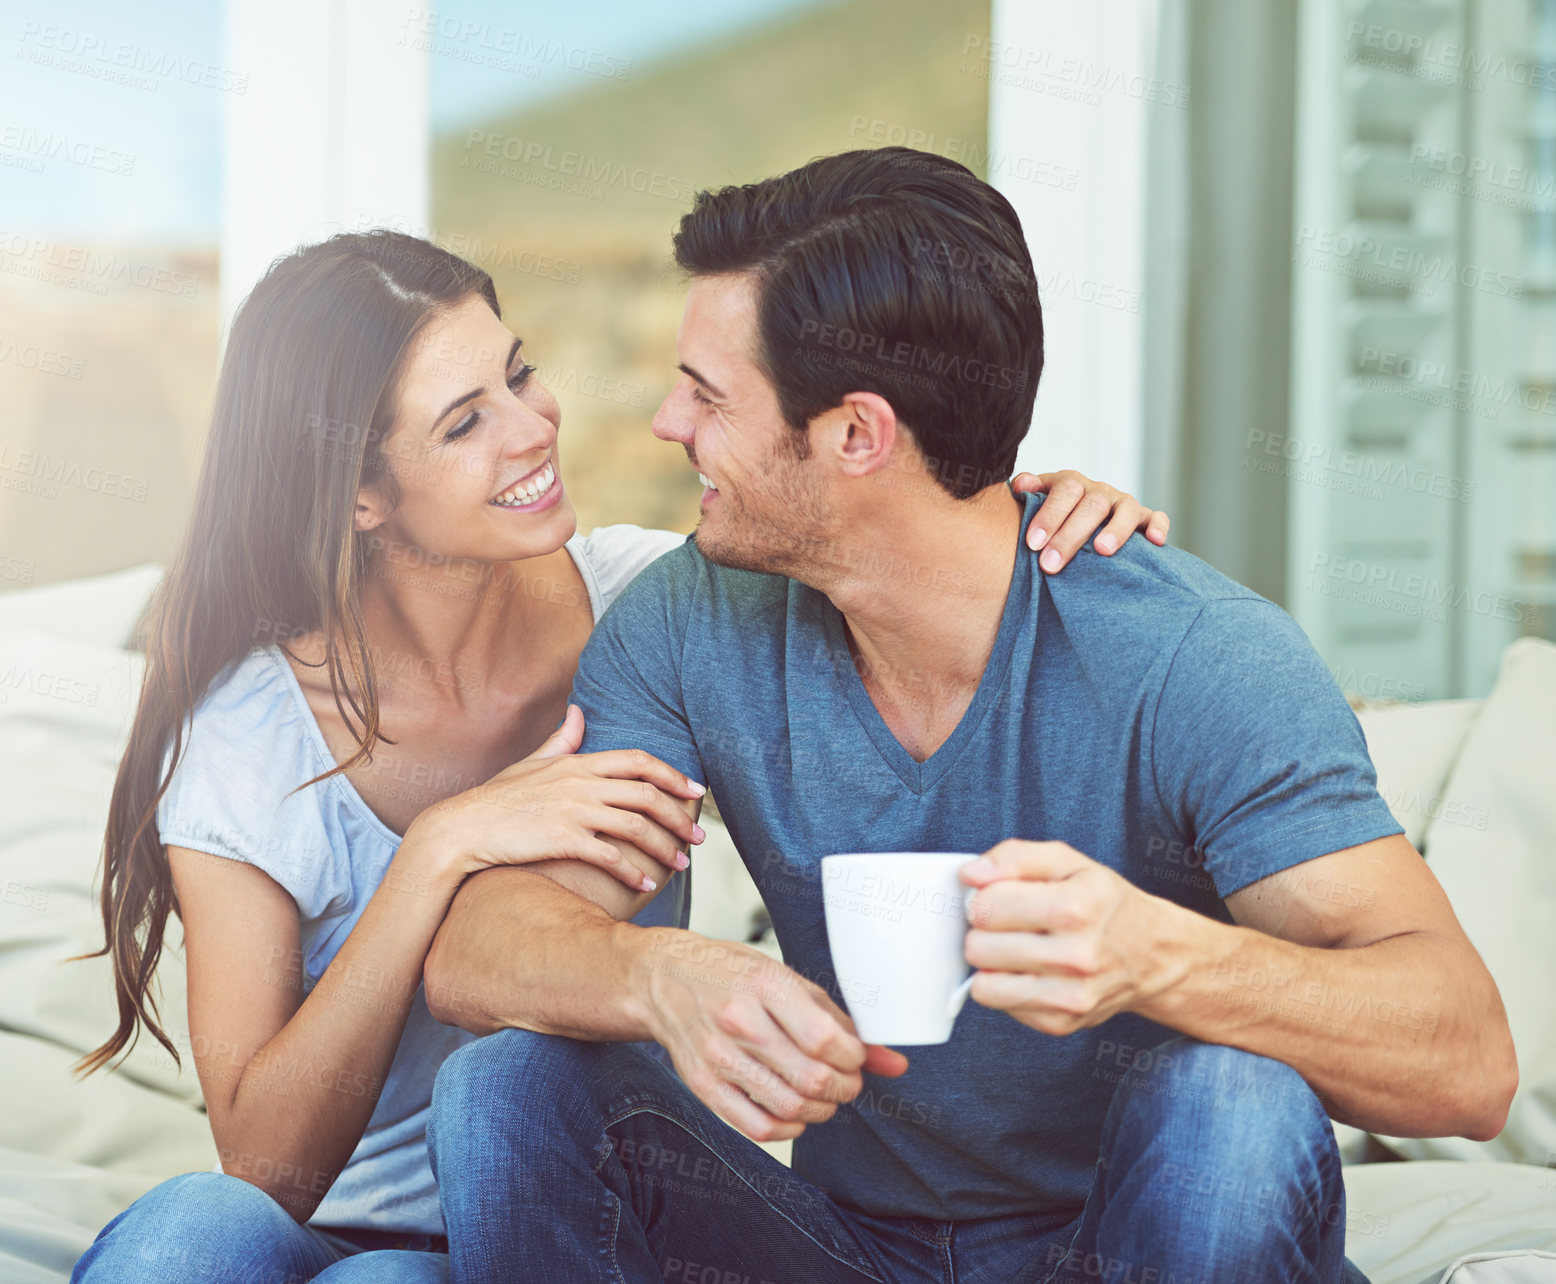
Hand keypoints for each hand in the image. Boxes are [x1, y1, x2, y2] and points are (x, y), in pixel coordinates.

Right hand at [416, 705, 706, 890]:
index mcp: (578, 762)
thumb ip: (562, 740)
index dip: (673, 775)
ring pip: (635, 826)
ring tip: (681, 864)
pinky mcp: (562, 839)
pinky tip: (646, 886)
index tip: (696, 792)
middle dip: (679, 816)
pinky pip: (610, 856)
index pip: (638, 760)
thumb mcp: (532, 763)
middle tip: (699, 836)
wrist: (463, 828)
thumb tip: (579, 711)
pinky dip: (632, 872)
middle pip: (647, 794)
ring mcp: (572, 811)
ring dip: (664, 846)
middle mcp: (580, 783)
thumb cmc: (497, 798)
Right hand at [638, 931, 909, 1141]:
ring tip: (823, 1095)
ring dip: (822, 1109)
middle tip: (846, 1081)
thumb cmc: (729, 973)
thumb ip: (840, 1019)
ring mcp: (717, 1055)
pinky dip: (789, 1128)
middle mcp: (739, 1020)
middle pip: (812, 1078)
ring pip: (790, 1106)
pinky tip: (795, 1113)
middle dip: (845, 1088)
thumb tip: (891, 1062)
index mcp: (765, 984)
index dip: (855, 1058)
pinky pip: (757, 1126)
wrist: (663, 978)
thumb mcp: (788, 980)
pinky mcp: (702, 1084)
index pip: (826, 1038)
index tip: (856, 1057)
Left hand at [957, 840, 1178, 1034]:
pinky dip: (1006, 986)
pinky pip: (999, 1004)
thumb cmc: (1103, 903)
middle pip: (978, 947)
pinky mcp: (1060, 1023)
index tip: (999, 896)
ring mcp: (1070, 996)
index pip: (987, 905)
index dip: (984, 897)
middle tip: (1008, 924)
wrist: (1153, 955)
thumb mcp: (1068, 862)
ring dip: (991, 963)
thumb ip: (1015, 857)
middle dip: (984, 931)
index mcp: (1075, 908)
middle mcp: (1076, 957)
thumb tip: (971, 874)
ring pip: (982, 984)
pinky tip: (1031, 971)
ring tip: (1016, 947)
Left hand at [1010, 470, 1169, 571]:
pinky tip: (1155, 542)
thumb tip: (1019, 485)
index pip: (1064, 491)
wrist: (1083, 518)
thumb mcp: (1038, 501)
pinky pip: (1156, 518)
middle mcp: (1099, 491)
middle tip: (1051, 563)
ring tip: (1102, 551)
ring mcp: (1123, 504)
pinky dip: (1158, 527)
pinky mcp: (1145, 519)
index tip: (1033, 543)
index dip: (1049, 515)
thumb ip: (1028, 492)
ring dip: (1115, 530)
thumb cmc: (1054, 517)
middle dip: (1070, 536)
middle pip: (1090, 505)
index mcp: (1072, 484)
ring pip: (1126, 510)